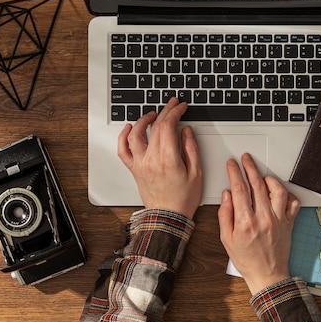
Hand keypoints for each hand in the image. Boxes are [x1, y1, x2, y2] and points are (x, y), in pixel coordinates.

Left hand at [117, 98, 202, 217]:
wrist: (168, 217)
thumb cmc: (183, 199)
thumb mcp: (196, 173)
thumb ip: (191, 149)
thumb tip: (186, 131)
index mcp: (168, 159)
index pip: (168, 125)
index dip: (175, 111)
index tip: (182, 107)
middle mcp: (151, 159)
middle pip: (155, 126)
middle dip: (165, 110)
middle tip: (173, 104)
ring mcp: (140, 164)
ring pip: (136, 134)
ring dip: (144, 119)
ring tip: (154, 114)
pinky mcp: (134, 169)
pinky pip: (123, 150)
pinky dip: (124, 136)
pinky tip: (130, 128)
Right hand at [218, 153, 300, 294]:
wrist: (267, 275)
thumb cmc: (246, 259)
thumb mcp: (226, 239)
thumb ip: (225, 215)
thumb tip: (227, 195)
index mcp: (245, 222)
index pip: (240, 189)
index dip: (235, 172)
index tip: (232, 164)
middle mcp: (264, 218)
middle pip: (257, 184)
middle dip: (250, 167)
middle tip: (246, 159)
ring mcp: (278, 220)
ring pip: (278, 190)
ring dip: (269, 179)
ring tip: (262, 175)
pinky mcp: (289, 223)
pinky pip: (293, 203)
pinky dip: (287, 194)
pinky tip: (278, 192)